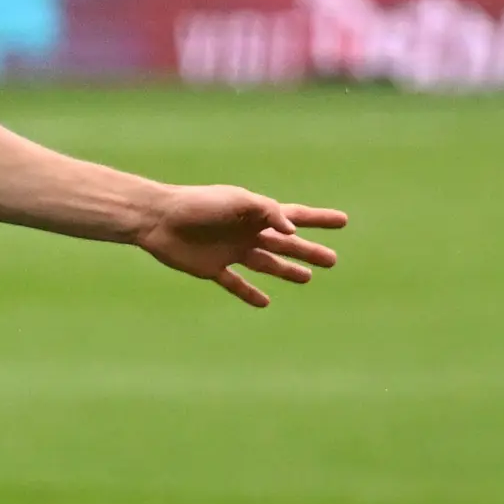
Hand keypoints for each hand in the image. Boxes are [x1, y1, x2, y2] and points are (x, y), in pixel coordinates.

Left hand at [136, 187, 346, 307]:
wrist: (160, 219)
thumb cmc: (199, 204)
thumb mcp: (238, 202)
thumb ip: (267, 212)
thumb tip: (292, 230)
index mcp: (256, 213)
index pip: (295, 216)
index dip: (320, 219)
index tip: (343, 221)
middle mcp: (247, 232)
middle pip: (286, 244)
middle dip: (309, 251)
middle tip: (332, 260)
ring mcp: (231, 251)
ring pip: (266, 263)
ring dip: (287, 270)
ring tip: (307, 278)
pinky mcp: (212, 268)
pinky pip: (236, 283)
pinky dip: (249, 292)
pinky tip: (264, 301)